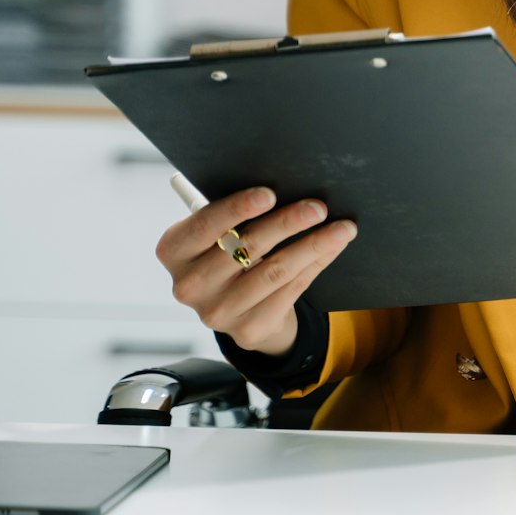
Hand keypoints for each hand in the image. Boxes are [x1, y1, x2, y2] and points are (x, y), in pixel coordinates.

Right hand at [155, 186, 356, 358]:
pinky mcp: (248, 330)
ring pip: (274, 271)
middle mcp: (189, 285)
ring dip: (312, 245)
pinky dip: (316, 264)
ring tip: (341, 227)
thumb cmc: (230, 252)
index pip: (203, 225)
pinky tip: (332, 247)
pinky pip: (290, 290)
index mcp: (174, 251)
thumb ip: (233, 213)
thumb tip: (279, 184)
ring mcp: (218, 312)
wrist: (240, 309)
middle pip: (245, 247)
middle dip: (286, 223)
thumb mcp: (218, 233)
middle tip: (317, 207)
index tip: (269, 193)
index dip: (237, 208)